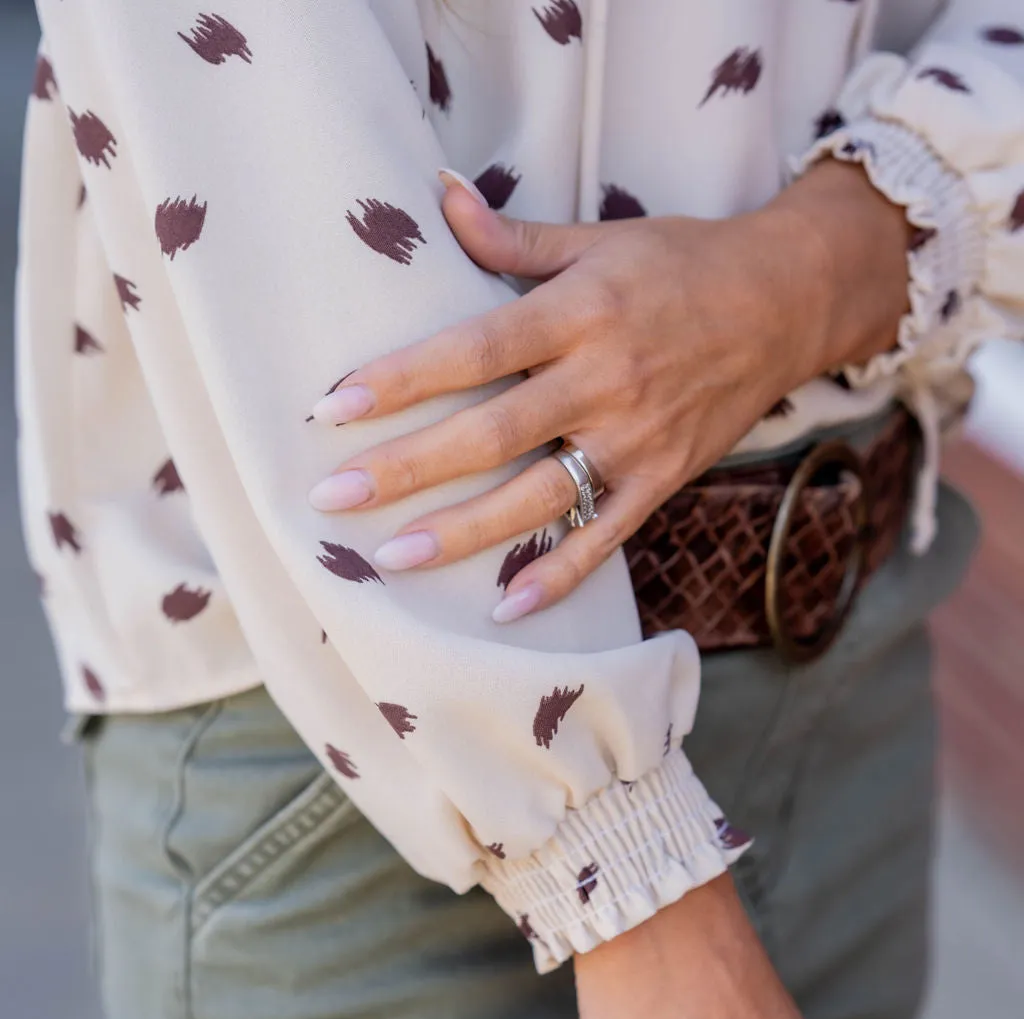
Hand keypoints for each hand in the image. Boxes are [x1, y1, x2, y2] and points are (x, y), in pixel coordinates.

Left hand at [308, 161, 909, 620]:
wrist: (788, 303)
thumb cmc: (683, 264)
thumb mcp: (599, 239)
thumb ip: (513, 238)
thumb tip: (437, 197)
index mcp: (580, 313)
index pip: (474, 350)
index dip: (402, 379)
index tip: (334, 405)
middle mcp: (604, 381)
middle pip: (490, 434)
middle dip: (407, 468)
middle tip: (333, 496)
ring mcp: (635, 440)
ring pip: (536, 498)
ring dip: (461, 533)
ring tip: (392, 558)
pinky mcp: (662, 481)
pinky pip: (604, 538)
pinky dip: (558, 577)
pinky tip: (504, 608)